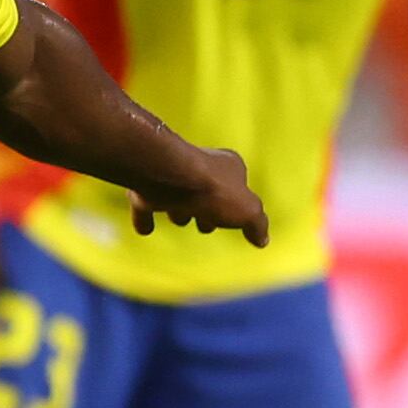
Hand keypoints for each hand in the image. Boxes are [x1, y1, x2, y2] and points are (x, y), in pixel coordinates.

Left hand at [126, 144, 270, 246]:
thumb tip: (263, 240)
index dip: (237, 201)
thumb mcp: (247, 210)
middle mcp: (197, 168)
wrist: (167, 177)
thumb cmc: (212, 190)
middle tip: (206, 225)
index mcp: (227, 167)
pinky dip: (144, 218)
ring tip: (179, 220)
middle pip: (204, 191)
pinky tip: (145, 230)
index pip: (236, 186)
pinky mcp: (144, 190)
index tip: (235, 216)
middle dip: (206, 208)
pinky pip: (144, 206)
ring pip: (175, 196)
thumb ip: (256, 224)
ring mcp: (168, 179)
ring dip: (177, 210)